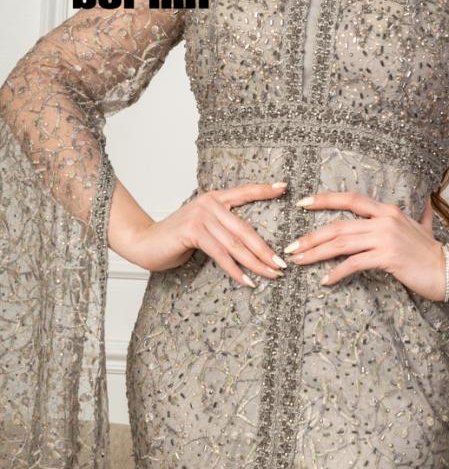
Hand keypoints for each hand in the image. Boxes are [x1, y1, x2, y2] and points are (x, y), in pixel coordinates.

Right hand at [128, 182, 289, 285]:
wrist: (144, 242)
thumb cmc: (174, 238)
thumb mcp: (202, 226)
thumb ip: (222, 227)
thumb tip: (250, 242)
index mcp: (214, 198)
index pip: (244, 193)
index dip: (264, 191)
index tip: (284, 188)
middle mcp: (209, 203)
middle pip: (245, 229)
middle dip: (265, 249)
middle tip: (282, 264)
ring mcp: (200, 216)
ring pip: (235, 243)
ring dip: (255, 262)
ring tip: (271, 274)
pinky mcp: (192, 231)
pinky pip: (220, 254)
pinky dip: (235, 269)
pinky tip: (246, 280)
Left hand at [284, 191, 447, 301]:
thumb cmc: (433, 252)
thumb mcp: (424, 227)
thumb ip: (420, 214)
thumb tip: (425, 203)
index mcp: (388, 210)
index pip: (350, 199)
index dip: (324, 199)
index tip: (302, 203)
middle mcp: (384, 220)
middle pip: (338, 225)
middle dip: (311, 236)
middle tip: (291, 246)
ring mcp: (385, 238)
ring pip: (341, 243)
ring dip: (316, 253)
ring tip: (299, 261)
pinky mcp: (387, 257)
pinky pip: (353, 264)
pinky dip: (336, 273)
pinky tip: (326, 281)